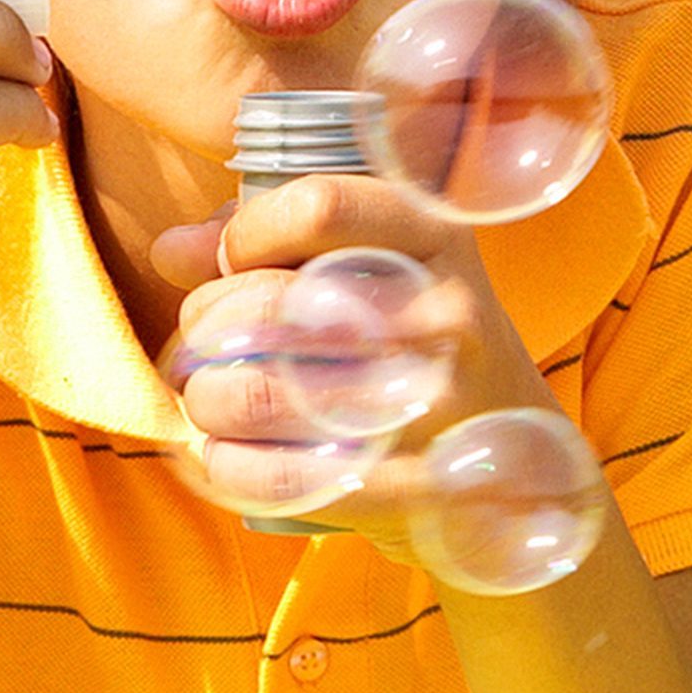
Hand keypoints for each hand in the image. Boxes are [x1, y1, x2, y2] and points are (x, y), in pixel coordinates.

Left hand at [139, 160, 531, 526]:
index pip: (316, 206)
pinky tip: (224, 458)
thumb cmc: (413, 346)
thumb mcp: (368, 269)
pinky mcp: (415, 486)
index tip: (232, 265)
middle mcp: (447, 314)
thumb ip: (269, 243)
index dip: (245, 236)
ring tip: (208, 401)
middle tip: (199, 348)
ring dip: (206, 399)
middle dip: (205, 327)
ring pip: (261, 392)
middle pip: (272, 303)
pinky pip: (282, 476)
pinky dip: (229, 468)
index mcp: (436, 237)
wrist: (518, 462)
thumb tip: (172, 250)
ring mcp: (437, 404)